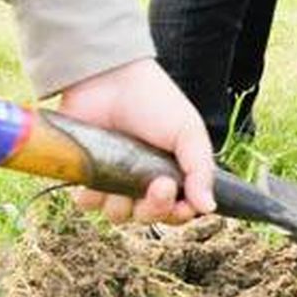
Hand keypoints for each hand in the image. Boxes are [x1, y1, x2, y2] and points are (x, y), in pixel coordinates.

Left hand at [59, 58, 215, 223]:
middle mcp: (144, 179)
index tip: (183, 205)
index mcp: (173, 171)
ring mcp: (115, 179)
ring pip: (118, 215)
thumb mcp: (189, 133)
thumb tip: (209, 207)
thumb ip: (201, 170)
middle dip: (155, 208)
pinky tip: (100, 177)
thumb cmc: (155, 101)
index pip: (179, 210)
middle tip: (159, 186)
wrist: (111, 80)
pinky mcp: (87, 176)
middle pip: (149, 216)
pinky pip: (88, 204)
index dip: (180, 214)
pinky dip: (93, 196)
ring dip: (123, 205)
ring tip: (126, 177)